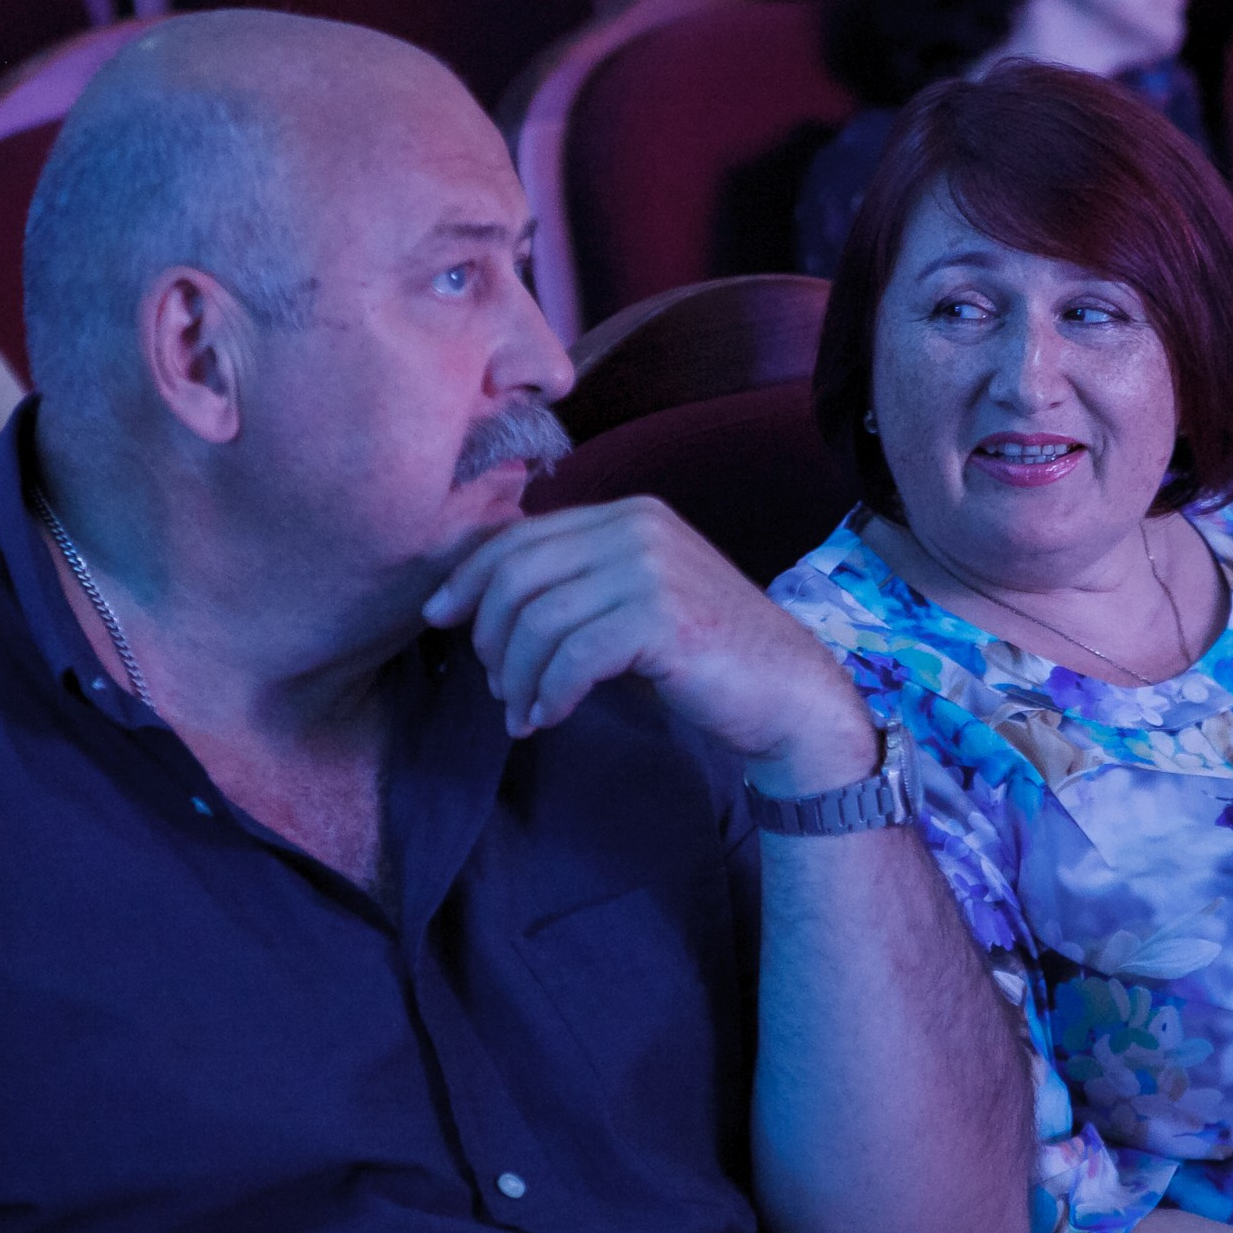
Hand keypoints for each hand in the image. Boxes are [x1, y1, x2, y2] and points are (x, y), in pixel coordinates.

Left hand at [420, 497, 878, 793]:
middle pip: (518, 574)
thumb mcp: (636, 600)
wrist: (790, 692)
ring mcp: (652, 569)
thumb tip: (482, 601)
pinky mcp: (661, 619)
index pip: (522, 536)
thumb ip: (579, 584)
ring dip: (517, 676)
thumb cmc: (707, 656)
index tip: (442, 618)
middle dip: (490, 636)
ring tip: (524, 711)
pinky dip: (550, 694)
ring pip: (538, 620)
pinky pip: (571, 658)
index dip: (469, 578)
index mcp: (629, 514)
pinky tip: (549, 718)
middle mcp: (638, 528)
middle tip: (496, 685)